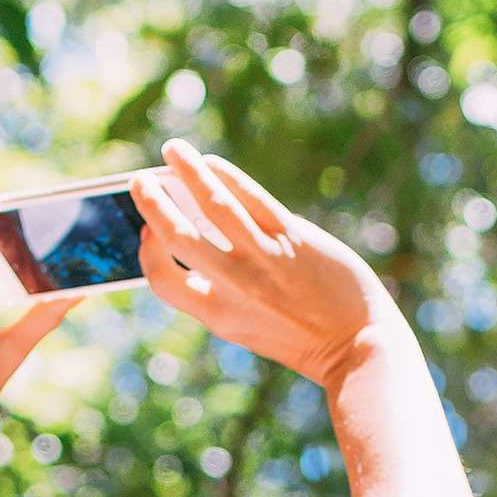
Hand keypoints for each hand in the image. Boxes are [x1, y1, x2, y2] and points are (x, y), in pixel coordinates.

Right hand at [130, 143, 393, 389]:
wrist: (357, 346)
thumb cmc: (302, 334)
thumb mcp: (248, 326)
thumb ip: (219, 290)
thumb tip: (197, 232)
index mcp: (217, 315)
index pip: (162, 280)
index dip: (147, 251)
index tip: (146, 229)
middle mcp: (235, 286)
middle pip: (179, 236)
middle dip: (152, 203)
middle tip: (139, 179)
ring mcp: (264, 259)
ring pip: (214, 204)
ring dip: (188, 171)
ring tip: (173, 150)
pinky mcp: (294, 237)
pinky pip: (252, 197)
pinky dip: (227, 175)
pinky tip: (213, 163)